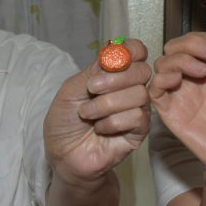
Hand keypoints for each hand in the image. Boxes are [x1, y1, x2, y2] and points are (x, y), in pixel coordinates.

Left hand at [44, 37, 150, 182]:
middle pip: (142, 70)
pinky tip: (100, 129)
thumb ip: (93, 70)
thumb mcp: (71, 89)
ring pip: (139, 94)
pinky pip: (137, 117)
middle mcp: (129, 88)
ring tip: (87, 115)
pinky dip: (113, 121)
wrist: (62, 155)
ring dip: (107, 104)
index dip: (130, 50)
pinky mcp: (139, 131)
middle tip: (91, 89)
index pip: (136, 51)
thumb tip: (115, 50)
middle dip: (115, 78)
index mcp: (114, 73)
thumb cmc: (65, 122)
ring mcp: (137, 110)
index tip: (111, 59)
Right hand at [149, 32, 205, 185]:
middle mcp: (194, 80)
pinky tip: (178, 79)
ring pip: (163, 64)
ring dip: (178, 59)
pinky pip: (154, 90)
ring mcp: (181, 95)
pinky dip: (161, 78)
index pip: (197, 43)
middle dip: (189, 44)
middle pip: (176, 49)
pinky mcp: (169, 111)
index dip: (204, 38)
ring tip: (200, 70)